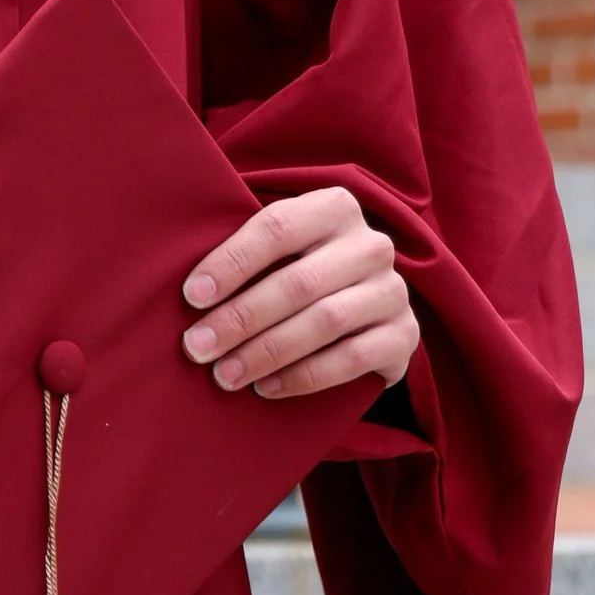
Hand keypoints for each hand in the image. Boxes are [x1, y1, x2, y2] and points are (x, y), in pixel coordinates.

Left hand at [180, 188, 418, 403]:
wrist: (365, 311)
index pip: (277, 228)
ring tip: (224, 374)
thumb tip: (188, 290)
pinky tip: (266, 387)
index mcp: (335, 206)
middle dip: (240, 318)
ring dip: (267, 351)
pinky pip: (353, 358)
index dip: (231, 263)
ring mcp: (393, 290)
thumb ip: (245, 254)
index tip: (192, 297)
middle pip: (298, 281)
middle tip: (198, 347)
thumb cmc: (299, 271)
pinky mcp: (406, 335)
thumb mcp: (279, 250)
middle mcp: (371, 244)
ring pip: (325, 321)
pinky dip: (304, 375)